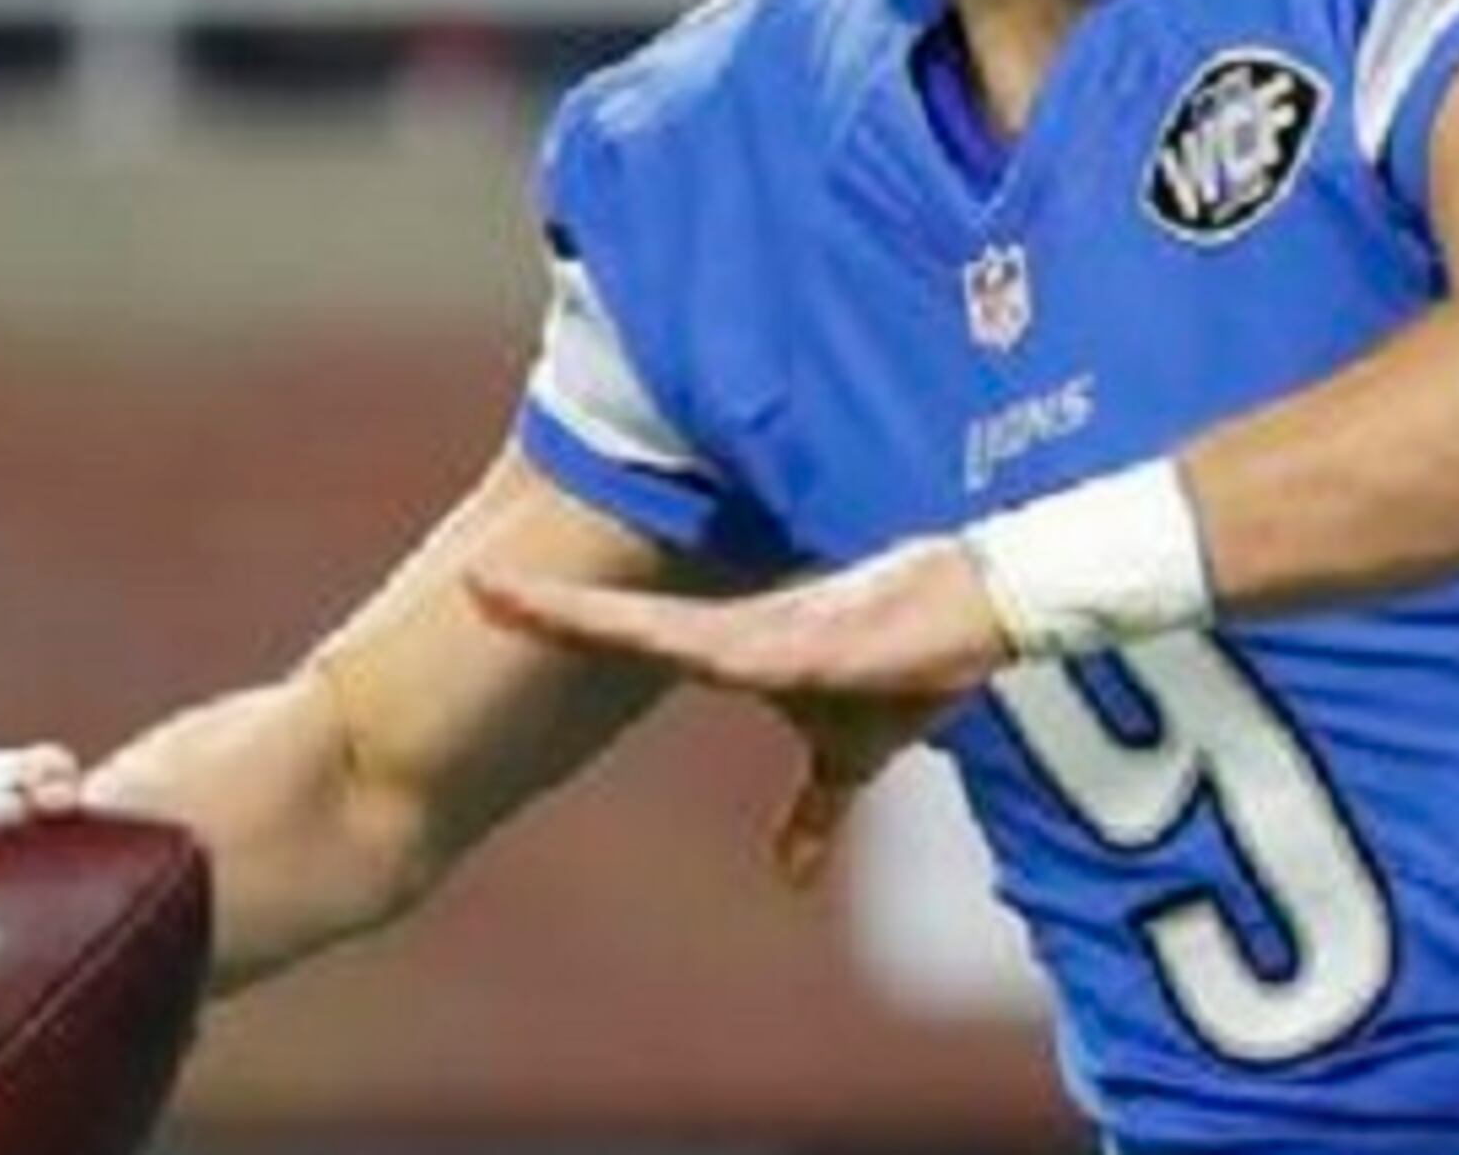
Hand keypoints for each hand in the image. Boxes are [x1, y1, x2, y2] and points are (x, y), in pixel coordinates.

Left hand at [470, 540, 1007, 884]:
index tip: (486, 595)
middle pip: (625, 624)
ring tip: (518, 594)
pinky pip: (744, 653)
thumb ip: (812, 809)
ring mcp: (773, 634)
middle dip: (551, 611)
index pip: (627, 634)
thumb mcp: (850, 752)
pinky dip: (698, 648)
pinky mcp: (819, 644)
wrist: (984, 612)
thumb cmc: (910, 666)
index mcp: (731, 648)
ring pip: (666, 631)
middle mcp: (738, 633)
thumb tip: (787, 876)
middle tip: (474, 582)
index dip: (560, 619)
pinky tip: (666, 646)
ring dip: (591, 620)